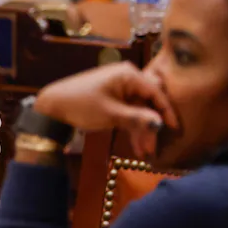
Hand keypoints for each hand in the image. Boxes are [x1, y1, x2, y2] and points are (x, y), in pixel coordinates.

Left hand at [34, 63, 178, 158]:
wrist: (53, 106)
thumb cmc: (81, 105)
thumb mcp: (111, 114)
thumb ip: (137, 118)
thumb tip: (161, 124)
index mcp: (128, 75)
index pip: (155, 92)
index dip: (166, 111)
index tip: (174, 129)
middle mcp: (127, 77)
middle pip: (147, 103)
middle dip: (150, 126)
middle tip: (152, 149)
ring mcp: (119, 87)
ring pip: (138, 110)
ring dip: (141, 130)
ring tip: (143, 152)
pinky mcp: (113, 97)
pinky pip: (128, 111)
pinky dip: (132, 126)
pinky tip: (136, 146)